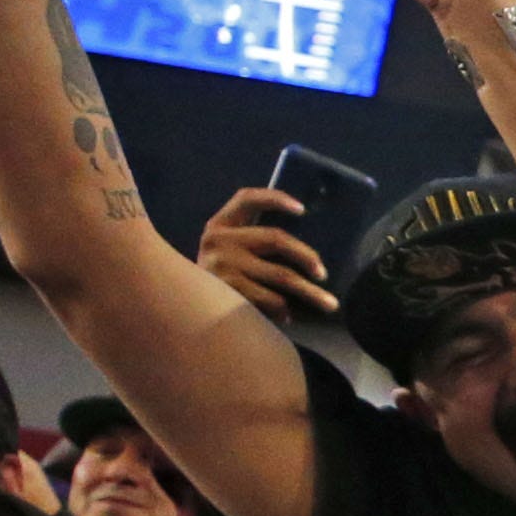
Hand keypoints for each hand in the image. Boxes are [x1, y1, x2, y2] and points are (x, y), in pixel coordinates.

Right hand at [198, 187, 334, 318]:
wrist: (185, 306)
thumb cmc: (221, 275)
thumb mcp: (229, 249)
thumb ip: (253, 239)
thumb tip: (306, 239)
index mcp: (220, 224)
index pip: (247, 198)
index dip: (275, 198)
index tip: (302, 209)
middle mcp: (218, 239)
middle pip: (276, 239)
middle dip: (307, 256)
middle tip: (324, 274)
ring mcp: (222, 265)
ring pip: (280, 274)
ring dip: (310, 292)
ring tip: (330, 304)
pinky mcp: (227, 290)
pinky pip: (269, 298)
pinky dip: (284, 309)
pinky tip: (289, 316)